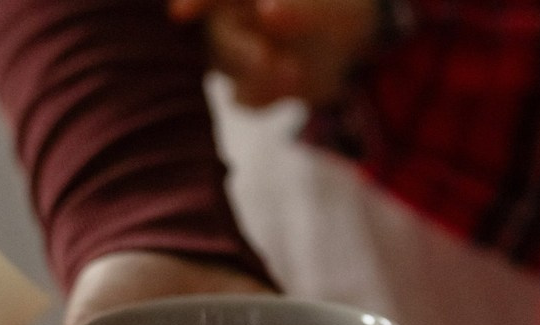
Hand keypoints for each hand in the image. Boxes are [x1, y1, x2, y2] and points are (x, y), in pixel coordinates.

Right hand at [168, 0, 376, 107]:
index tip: (180, 14)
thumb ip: (301, 8)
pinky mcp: (251, 86)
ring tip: (294, 72)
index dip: (195, 2)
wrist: (359, 50)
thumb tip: (266, 11)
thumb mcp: (333, 7)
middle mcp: (234, 17)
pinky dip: (266, 97)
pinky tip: (291, 86)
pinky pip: (245, 99)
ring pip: (228, 71)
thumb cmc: (342, 9)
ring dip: (258, 78)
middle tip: (270, 61)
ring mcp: (240, 53)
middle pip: (217, 38)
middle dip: (241, 52)